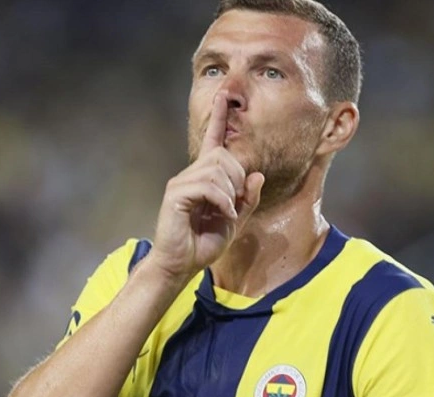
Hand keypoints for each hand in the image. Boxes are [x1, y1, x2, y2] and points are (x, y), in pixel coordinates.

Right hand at [148, 92, 263, 283]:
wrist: (180, 265)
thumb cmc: (203, 243)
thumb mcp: (235, 222)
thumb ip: (247, 200)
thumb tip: (257, 175)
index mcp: (205, 178)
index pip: (212, 141)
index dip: (218, 118)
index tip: (223, 96)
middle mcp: (191, 175)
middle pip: (223, 156)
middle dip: (237, 180)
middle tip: (234, 206)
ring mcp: (181, 183)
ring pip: (216, 170)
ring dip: (230, 194)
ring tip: (226, 213)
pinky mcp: (175, 194)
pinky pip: (207, 186)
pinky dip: (222, 201)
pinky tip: (223, 216)